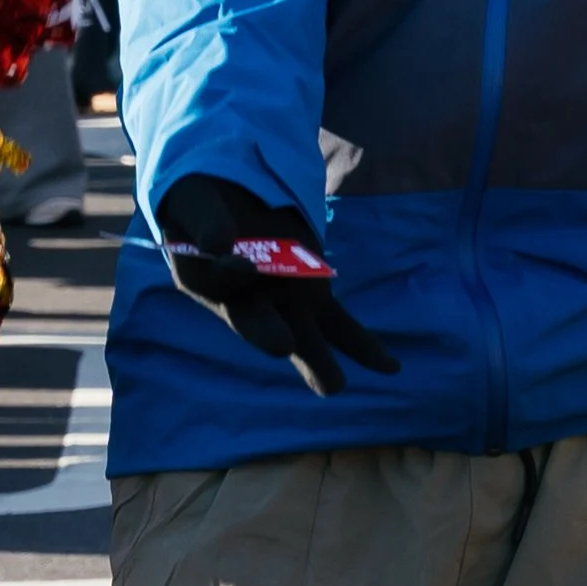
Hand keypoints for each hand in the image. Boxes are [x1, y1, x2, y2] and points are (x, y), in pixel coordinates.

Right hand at [156, 172, 399, 399]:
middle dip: (269, 334)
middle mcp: (245, 303)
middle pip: (257, 324)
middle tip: (281, 344)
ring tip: (333, 385)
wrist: (228, 200)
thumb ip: (205, 220)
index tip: (235, 261)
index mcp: (205, 281)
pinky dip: (364, 348)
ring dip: (318, 362)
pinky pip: (340, 328)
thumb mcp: (196, 202)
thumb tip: (219, 243)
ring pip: (303, 340)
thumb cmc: (202, 204)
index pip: (219, 279)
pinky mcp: (315, 297)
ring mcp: (283, 304)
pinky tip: (390, 368)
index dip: (229, 271)